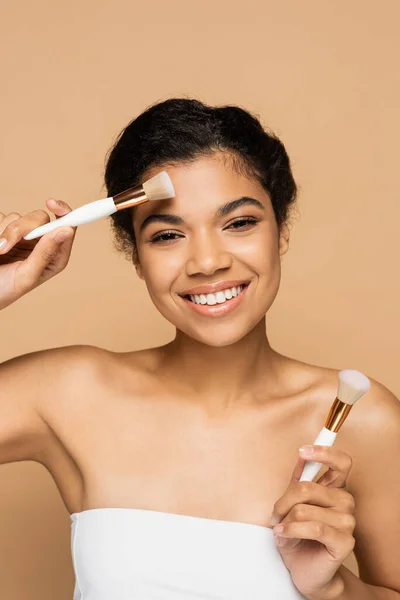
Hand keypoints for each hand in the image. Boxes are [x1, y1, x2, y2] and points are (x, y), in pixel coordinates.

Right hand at [0, 199, 75, 309]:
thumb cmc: (5, 290)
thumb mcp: (27, 275)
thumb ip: (46, 253)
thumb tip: (67, 230)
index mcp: (54, 255)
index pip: (67, 226)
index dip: (63, 211)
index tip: (51, 203)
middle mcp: (41, 243)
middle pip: (39, 218)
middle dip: (20, 229)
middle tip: (3, 246)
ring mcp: (22, 236)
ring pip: (16, 217)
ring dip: (4, 232)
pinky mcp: (4, 230)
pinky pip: (1, 218)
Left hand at [269, 446, 355, 599]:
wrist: (304, 569)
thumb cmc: (298, 535)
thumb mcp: (292, 504)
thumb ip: (298, 480)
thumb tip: (301, 456)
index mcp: (335, 489)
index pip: (341, 463)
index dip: (324, 453)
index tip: (303, 451)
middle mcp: (345, 502)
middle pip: (307, 487)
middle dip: (284, 501)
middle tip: (276, 513)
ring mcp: (348, 522)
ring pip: (305, 509)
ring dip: (285, 519)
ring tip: (281, 528)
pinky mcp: (344, 542)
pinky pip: (313, 527)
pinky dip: (292, 530)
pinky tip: (283, 534)